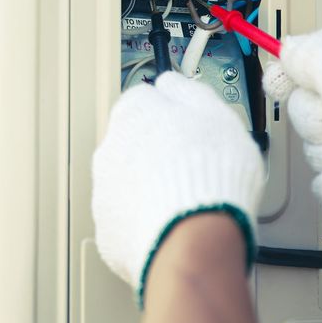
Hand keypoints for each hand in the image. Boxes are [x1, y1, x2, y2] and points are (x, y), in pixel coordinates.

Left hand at [92, 72, 264, 304]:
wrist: (193, 240)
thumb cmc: (210, 177)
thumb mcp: (217, 114)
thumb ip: (189, 91)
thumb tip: (173, 83)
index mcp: (133, 114)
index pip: (144, 100)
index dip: (170, 115)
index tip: (186, 126)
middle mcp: (109, 150)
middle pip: (133, 143)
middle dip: (157, 153)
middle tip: (192, 168)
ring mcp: (104, 192)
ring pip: (128, 182)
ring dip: (150, 188)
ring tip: (185, 202)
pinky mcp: (107, 231)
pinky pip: (127, 220)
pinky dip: (146, 221)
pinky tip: (172, 225)